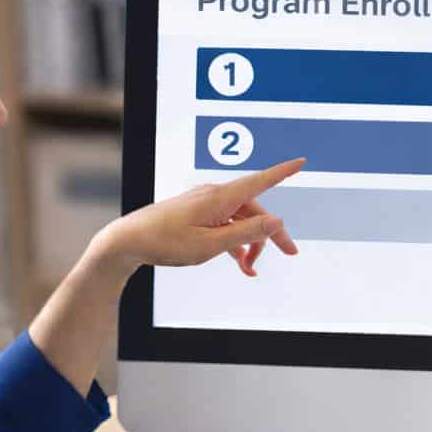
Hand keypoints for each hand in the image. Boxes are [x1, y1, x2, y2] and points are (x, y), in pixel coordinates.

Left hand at [96, 158, 304, 276]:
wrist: (129, 241)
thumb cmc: (166, 242)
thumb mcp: (210, 245)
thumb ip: (246, 233)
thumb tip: (277, 220)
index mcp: (220, 198)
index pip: (260, 181)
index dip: (283, 172)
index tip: (302, 161)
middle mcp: (215, 196)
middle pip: (255, 210)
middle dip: (271, 234)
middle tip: (290, 254)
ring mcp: (205, 204)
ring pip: (241, 220)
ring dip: (250, 243)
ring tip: (250, 270)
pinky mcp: (197, 213)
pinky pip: (225, 224)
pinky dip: (235, 241)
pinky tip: (238, 262)